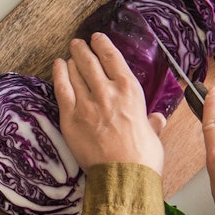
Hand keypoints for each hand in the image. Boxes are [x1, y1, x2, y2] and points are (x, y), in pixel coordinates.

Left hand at [53, 34, 167, 171]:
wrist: (123, 175)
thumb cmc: (142, 157)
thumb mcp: (153, 135)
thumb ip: (151, 123)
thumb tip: (157, 120)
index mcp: (130, 91)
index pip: (113, 59)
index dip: (103, 45)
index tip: (97, 39)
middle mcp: (107, 92)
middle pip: (90, 62)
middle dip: (83, 50)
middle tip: (78, 44)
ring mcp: (86, 104)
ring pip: (75, 73)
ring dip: (72, 61)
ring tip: (69, 55)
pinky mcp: (70, 118)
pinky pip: (62, 89)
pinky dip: (59, 74)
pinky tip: (58, 66)